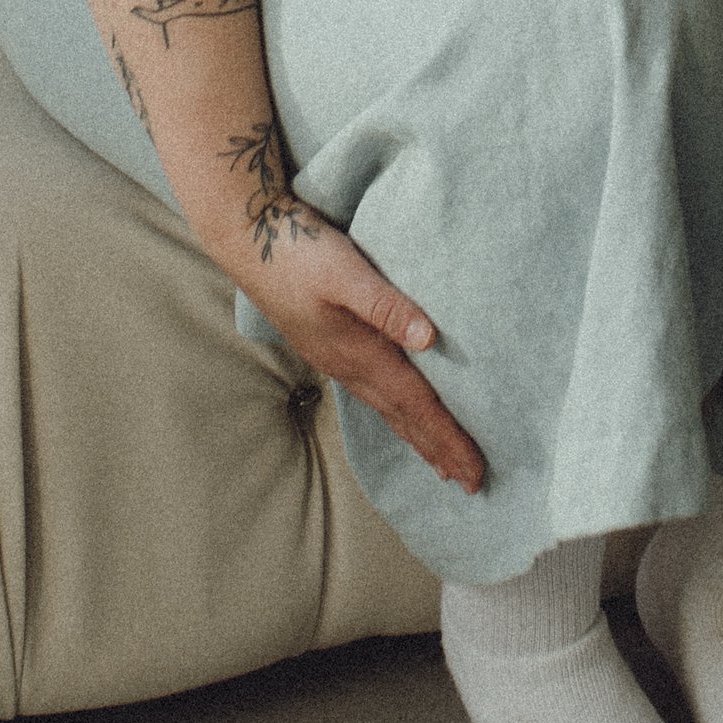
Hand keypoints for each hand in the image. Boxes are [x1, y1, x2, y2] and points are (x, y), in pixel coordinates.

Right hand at [243, 203, 484, 495]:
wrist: (246, 239)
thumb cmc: (298, 252)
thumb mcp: (345, 272)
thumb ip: (386, 306)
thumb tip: (429, 340)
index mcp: (360, 352)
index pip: (416, 406)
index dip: (448, 439)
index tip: (475, 473)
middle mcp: (348, 365)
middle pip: (404, 417)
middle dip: (437, 449)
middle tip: (470, 483)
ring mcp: (335, 358)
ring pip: (386, 408)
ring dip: (416, 435)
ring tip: (439, 459)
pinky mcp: (327, 345)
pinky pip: (372, 392)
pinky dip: (395, 411)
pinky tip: (397, 410)